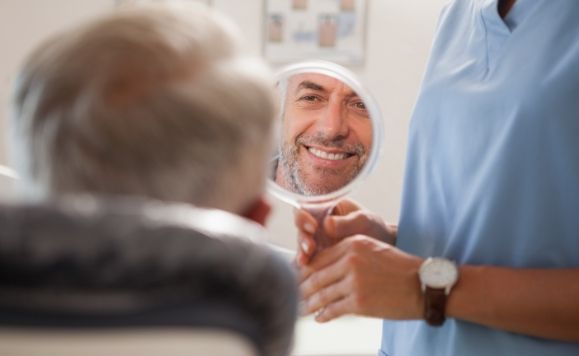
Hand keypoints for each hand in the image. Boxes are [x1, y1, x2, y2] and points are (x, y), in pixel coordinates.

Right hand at [294, 199, 395, 265]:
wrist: (383, 249)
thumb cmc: (374, 229)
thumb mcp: (364, 221)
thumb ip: (346, 222)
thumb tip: (327, 224)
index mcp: (325, 208)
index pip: (306, 208)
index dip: (304, 217)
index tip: (313, 226)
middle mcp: (317, 224)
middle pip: (300, 229)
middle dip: (302, 238)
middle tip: (310, 247)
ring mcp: (316, 242)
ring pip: (301, 246)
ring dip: (302, 253)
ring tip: (306, 260)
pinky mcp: (318, 258)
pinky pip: (308, 262)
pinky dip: (306, 267)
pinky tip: (307, 271)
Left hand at [299, 235, 422, 321]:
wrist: (424, 285)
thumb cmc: (400, 268)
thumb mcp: (372, 250)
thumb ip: (348, 255)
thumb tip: (324, 268)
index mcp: (352, 243)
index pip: (319, 257)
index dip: (304, 270)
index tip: (296, 277)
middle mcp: (350, 260)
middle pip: (316, 275)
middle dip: (301, 288)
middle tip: (292, 295)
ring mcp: (354, 282)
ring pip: (321, 294)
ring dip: (308, 304)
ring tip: (300, 309)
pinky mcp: (359, 302)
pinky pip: (333, 309)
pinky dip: (323, 315)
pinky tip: (319, 318)